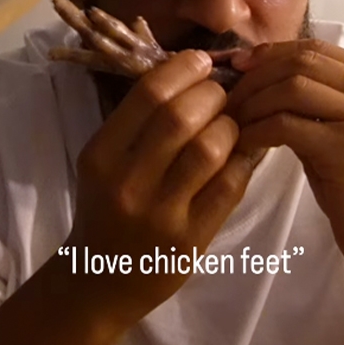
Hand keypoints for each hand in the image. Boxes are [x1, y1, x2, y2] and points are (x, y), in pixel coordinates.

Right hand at [65, 50, 259, 330]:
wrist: (99, 281)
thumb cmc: (106, 209)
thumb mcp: (106, 162)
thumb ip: (141, 122)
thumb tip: (198, 70)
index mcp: (101, 155)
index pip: (148, 94)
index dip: (184, 69)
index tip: (202, 63)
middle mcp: (126, 183)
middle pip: (182, 116)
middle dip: (213, 95)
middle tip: (221, 96)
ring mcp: (159, 214)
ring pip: (210, 148)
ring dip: (231, 126)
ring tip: (231, 125)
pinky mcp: (190, 239)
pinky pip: (229, 185)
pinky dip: (244, 160)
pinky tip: (244, 152)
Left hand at [226, 40, 343, 290]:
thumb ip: (315, 105)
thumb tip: (256, 79)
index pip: (316, 48)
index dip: (270, 54)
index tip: (237, 68)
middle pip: (302, 61)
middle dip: (255, 76)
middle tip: (225, 99)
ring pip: (291, 87)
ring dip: (252, 103)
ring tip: (230, 124)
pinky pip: (286, 125)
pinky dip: (256, 131)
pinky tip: (242, 145)